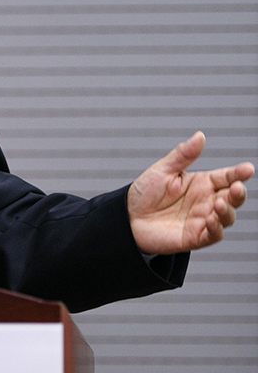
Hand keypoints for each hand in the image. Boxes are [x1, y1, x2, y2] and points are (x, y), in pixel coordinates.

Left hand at [128, 132, 253, 254]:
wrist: (127, 217)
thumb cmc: (145, 193)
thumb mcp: (163, 170)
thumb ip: (182, 155)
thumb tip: (200, 136)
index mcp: (202, 183)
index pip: (227, 177)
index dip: (239, 173)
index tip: (248, 169)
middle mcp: (206, 201)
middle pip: (233, 197)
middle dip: (239, 193)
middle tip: (237, 187)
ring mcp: (202, 220)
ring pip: (227, 217)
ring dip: (227, 211)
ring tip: (219, 203)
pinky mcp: (195, 237)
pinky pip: (213, 235)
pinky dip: (216, 228)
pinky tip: (210, 220)